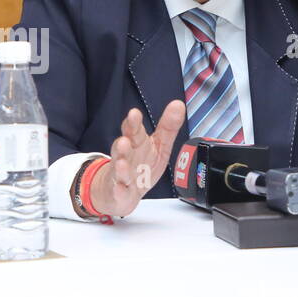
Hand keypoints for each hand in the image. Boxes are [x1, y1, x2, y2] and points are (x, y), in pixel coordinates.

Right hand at [87, 100, 185, 217]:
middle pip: (123, 146)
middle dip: (124, 142)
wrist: (120, 191)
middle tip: (125, 137)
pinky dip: (119, 189)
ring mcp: (121, 174)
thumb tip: (178, 104)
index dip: (133, 122)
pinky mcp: (119, 192)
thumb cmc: (141, 165)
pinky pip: (119, 190)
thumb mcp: (159, 145)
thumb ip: (168, 126)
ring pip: (119, 168)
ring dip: (120, 165)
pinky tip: (120, 187)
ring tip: (121, 162)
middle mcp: (126, 156)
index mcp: (136, 143)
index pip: (133, 129)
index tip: (134, 113)